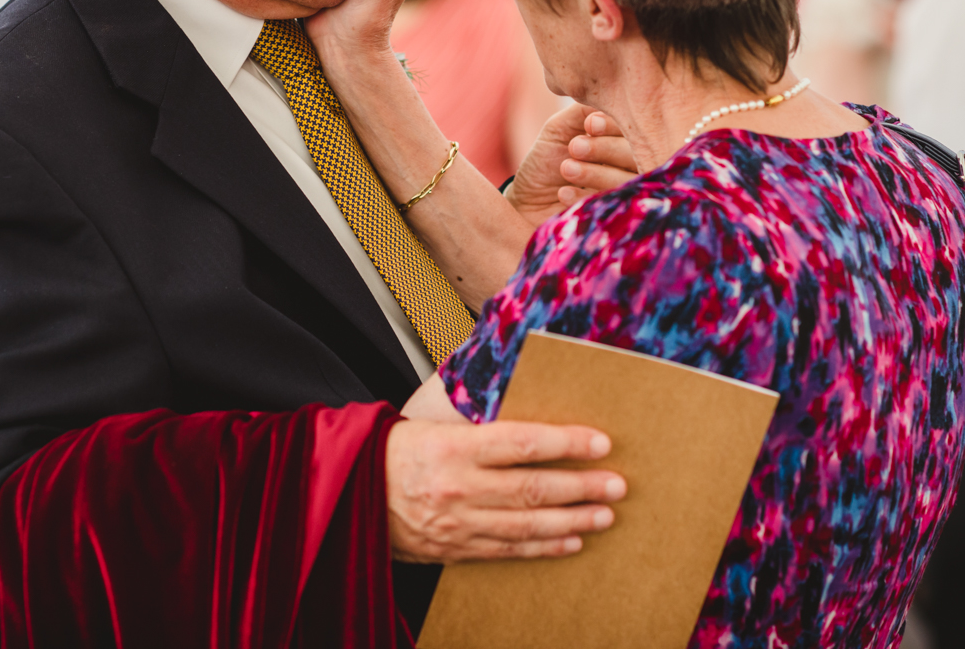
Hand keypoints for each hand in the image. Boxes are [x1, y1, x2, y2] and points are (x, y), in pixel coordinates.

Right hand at [385, 418, 624, 561]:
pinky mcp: (454, 549)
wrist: (348, 491)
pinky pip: (507, 550)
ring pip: (526, 525)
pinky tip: (571, 541)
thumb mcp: (432, 423)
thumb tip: (529, 415)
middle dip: (581, 486)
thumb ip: (479, 424)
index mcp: (451, 446)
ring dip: (572, 521)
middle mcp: (457, 488)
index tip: (599, 442)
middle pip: (532, 488)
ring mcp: (457, 524)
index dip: (565, 443)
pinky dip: (542, 547)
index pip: (521, 442)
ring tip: (605, 515)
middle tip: (616, 483)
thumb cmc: (395, 450)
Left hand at [508, 108, 637, 225]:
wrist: (526, 203)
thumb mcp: (559, 130)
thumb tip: (607, 94)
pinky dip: (585, 197)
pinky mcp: (614, 221)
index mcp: (623, 142)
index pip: (634, 130)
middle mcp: (631, 168)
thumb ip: (582, 111)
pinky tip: (563, 192)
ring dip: (595, 173)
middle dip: (605, 148)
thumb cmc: (546, 162)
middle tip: (574, 147)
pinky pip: (610, 207)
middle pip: (637, 155)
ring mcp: (626, 196)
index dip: (615, 126)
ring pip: (627, 182)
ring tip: (566, 168)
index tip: (588, 124)